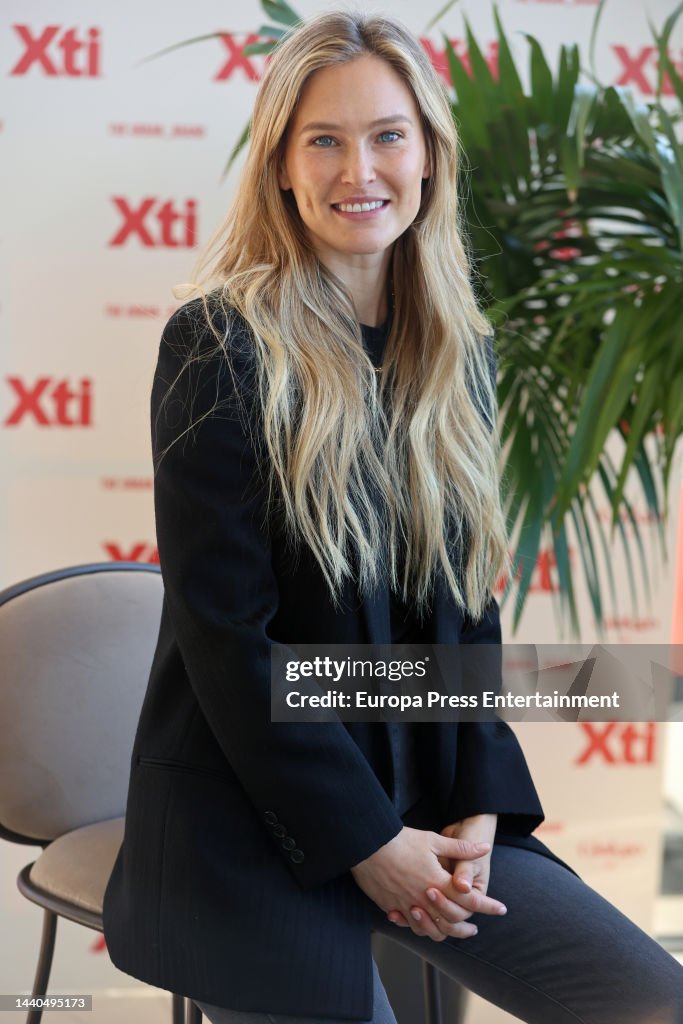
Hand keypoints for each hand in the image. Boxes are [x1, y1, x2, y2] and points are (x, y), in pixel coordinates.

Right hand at [387, 815, 504, 939]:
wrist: (367, 845)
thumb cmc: (400, 841)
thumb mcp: (433, 840)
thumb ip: (460, 848)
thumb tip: (484, 848)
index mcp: (437, 881)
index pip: (470, 900)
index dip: (488, 906)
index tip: (501, 909)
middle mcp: (424, 899)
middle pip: (452, 923)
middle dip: (467, 928)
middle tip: (475, 929)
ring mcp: (407, 906)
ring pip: (431, 930)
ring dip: (445, 932)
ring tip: (451, 930)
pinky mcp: (392, 907)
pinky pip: (410, 926)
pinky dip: (420, 928)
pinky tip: (424, 923)